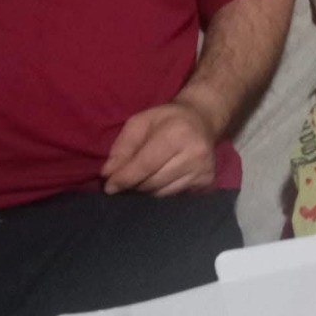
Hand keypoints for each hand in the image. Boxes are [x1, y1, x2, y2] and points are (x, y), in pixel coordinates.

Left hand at [101, 100, 216, 196]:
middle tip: (124, 180)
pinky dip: (162, 190)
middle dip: (134, 184)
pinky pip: (174, 195)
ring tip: (144, 177)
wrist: (203, 120)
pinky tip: (162, 177)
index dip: (125, 178)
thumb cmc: (167, 119)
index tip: (109, 187)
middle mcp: (195, 154)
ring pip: (162, 193)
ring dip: (147, 188)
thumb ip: (122, 146)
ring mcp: (203, 170)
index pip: (146, 165)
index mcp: (177, 134)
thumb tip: (108, 173)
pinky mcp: (207, 182)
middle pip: (153, 182)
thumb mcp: (140, 122)